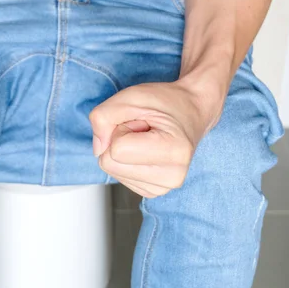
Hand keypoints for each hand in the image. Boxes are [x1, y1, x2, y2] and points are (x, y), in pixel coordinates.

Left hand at [89, 80, 222, 197]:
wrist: (191, 110)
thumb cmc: (166, 102)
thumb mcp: (131, 97)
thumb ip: (103, 116)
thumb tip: (97, 148)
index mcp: (174, 151)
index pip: (116, 150)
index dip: (121, 129)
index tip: (143, 122)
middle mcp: (172, 176)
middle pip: (110, 163)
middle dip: (118, 140)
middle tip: (143, 129)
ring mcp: (163, 187)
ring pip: (112, 171)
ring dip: (122, 150)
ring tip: (146, 138)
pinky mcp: (153, 191)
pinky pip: (118, 176)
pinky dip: (126, 160)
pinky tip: (145, 150)